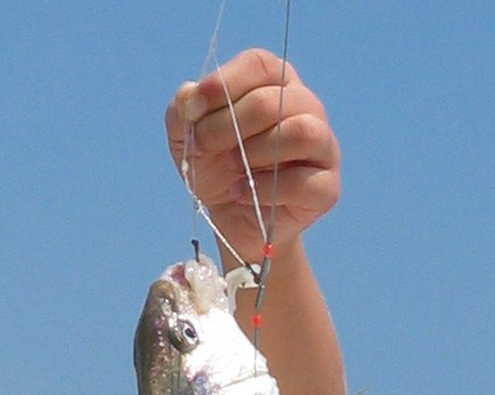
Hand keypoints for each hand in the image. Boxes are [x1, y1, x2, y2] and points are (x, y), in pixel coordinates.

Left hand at [165, 48, 339, 262]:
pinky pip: (303, 181)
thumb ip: (182, 112)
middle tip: (202, 148)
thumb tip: (188, 96)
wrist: (230, 216)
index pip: (258, 64)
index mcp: (274, 82)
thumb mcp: (187, 137)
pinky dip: (262, 189)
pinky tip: (240, 193)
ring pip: (300, 133)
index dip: (222, 84)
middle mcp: (305, 106)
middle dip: (224, 127)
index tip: (192, 111)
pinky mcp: (326, 187)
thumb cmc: (215, 165)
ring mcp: (323, 145)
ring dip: (253, 152)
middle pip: (270, 101)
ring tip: (231, 167)